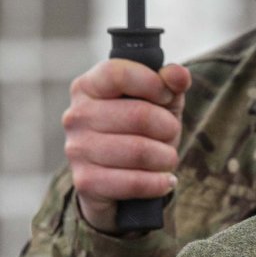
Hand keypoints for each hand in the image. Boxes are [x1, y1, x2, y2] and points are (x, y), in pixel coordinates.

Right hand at [62, 58, 190, 232]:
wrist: (116, 181)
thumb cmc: (138, 132)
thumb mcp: (157, 102)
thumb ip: (169, 83)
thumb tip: (178, 75)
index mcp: (88, 87)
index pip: (118, 74)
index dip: (152, 83)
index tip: (167, 96)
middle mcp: (77, 116)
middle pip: (139, 115)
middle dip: (168, 127)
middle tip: (171, 134)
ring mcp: (77, 150)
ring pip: (140, 151)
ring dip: (166, 157)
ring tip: (167, 158)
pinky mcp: (86, 181)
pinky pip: (134, 181)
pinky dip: (158, 182)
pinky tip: (164, 180)